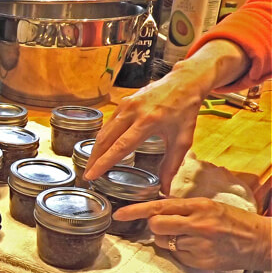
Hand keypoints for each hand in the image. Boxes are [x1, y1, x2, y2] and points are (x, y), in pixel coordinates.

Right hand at [84, 39, 250, 193]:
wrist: (184, 81)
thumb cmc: (185, 112)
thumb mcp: (183, 140)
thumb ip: (171, 165)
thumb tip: (164, 190)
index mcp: (148, 122)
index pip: (120, 146)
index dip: (104, 162)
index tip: (91, 175)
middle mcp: (133, 112)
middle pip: (106, 139)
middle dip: (94, 159)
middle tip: (87, 175)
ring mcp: (126, 105)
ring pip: (104, 131)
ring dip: (96, 149)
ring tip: (91, 164)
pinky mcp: (123, 102)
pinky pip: (109, 123)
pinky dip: (103, 137)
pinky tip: (101, 148)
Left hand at [113, 198, 271, 270]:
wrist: (260, 242)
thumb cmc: (233, 221)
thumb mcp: (209, 206)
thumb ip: (182, 208)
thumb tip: (155, 211)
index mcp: (199, 206)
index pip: (159, 207)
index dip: (135, 211)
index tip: (119, 214)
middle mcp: (197, 224)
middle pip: (155, 226)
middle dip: (154, 226)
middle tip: (166, 227)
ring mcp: (198, 244)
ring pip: (164, 242)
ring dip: (168, 240)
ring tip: (188, 237)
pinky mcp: (199, 261)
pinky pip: (176, 256)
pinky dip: (180, 252)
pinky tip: (196, 248)